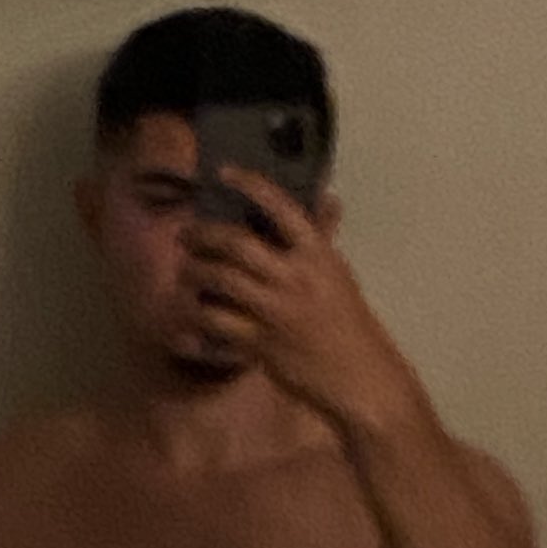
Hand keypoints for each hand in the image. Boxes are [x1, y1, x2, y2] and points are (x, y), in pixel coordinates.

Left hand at [185, 166, 424, 433]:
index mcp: (317, 255)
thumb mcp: (339, 273)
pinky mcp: (259, 343)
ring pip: (219, 280)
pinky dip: (198, 314)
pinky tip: (192, 311)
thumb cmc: (349, 321)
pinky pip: (216, 322)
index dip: (249, 184)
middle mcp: (294, 277)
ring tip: (186, 270)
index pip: (281, 207)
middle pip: (236, 242)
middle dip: (203, 234)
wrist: (359, 375)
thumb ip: (322, 237)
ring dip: (194, 272)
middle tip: (186, 234)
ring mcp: (274, 310)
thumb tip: (325, 198)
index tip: (223, 172)